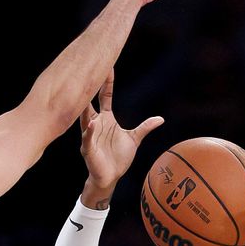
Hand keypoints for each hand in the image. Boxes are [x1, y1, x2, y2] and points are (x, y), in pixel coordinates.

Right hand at [80, 70, 163, 191]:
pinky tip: (91, 124)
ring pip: (85, 119)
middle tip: (88, 72)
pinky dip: (89, 131)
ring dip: (85, 108)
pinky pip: (87, 138)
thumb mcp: (134, 139)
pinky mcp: (88, 149)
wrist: (110, 178)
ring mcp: (90, 136)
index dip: (107, 83)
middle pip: (91, 103)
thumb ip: (145, 127)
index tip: (108, 67)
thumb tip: (161, 119)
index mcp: (105, 119)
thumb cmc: (118, 158)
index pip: (104, 97)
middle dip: (89, 89)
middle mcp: (95, 124)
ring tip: (83, 95)